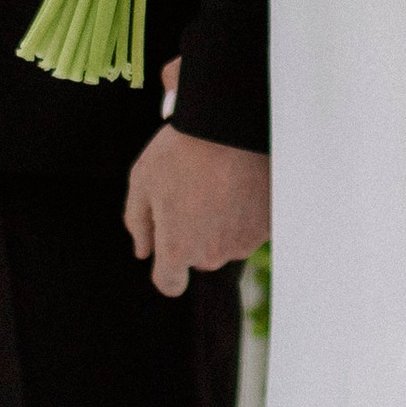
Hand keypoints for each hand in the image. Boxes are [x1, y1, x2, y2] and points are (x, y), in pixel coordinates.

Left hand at [124, 66, 270, 298]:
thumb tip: (143, 251)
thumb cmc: (181, 149)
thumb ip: (138, 222)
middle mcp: (211, 255)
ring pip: (227, 242)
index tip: (170, 245)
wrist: (232, 123)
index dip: (167, 268)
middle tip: (194, 193)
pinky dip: (246, 211)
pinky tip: (240, 180)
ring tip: (218, 181)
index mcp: (177, 248)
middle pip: (200, 258)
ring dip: (221, 223)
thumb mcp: (142, 179)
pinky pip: (252, 227)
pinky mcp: (267, 226)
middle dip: (194, 235)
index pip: (170, 284)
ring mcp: (242, 242)